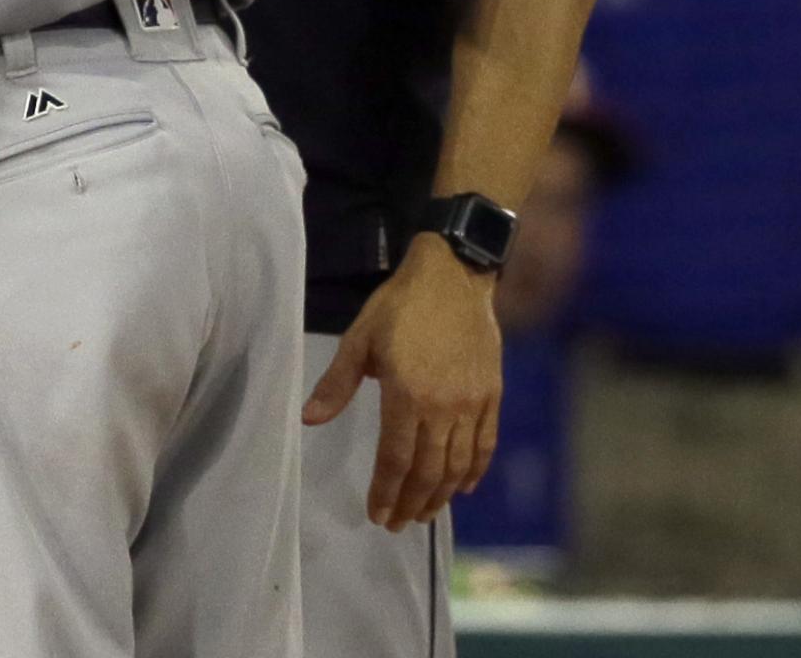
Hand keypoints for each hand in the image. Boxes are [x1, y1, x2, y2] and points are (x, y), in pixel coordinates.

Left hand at [303, 236, 501, 531]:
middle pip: (428, 470)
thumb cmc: (400, 305)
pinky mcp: (492, 395)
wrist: (454, 275)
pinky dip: (474, 471)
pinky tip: (462, 487)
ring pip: (457, 464)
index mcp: (407, 394)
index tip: (376, 515)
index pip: (395, 458)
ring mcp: (472, 403)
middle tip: (398, 524)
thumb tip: (308, 420)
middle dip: (411, 503)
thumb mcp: (360, 338)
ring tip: (425, 514)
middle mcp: (443, 406)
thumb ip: (337, 384)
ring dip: (441, 495)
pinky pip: (484, 443)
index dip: (385, 492)